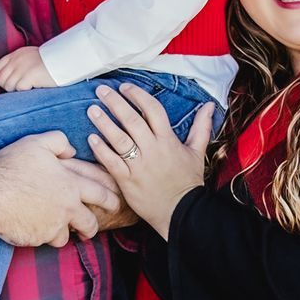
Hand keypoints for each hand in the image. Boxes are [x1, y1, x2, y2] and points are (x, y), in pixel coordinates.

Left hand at [0, 45, 55, 92]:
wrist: (65, 60)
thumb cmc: (51, 62)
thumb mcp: (32, 57)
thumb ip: (20, 64)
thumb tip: (10, 80)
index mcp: (16, 54)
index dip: (4, 78)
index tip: (15, 81)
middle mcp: (16, 60)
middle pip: (1, 79)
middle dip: (9, 86)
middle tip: (22, 87)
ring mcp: (22, 68)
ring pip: (8, 86)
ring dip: (18, 90)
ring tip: (30, 87)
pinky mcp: (29, 76)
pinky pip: (19, 89)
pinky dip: (26, 91)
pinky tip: (35, 87)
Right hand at [0, 131, 119, 249]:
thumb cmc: (11, 166)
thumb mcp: (36, 143)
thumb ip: (59, 142)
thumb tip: (71, 150)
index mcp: (71, 183)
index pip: (100, 191)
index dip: (111, 196)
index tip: (116, 201)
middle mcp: (67, 206)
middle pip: (90, 221)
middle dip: (95, 224)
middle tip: (93, 227)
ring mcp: (53, 225)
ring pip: (68, 235)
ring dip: (68, 233)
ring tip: (67, 232)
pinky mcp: (38, 238)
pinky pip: (47, 240)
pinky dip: (45, 237)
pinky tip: (38, 230)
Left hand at [86, 82, 213, 237]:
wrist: (181, 212)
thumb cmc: (188, 182)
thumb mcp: (197, 153)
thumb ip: (201, 127)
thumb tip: (208, 106)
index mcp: (169, 140)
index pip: (152, 110)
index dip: (138, 96)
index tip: (125, 87)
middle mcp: (153, 150)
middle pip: (132, 120)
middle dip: (115, 103)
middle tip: (102, 90)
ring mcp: (139, 165)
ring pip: (119, 139)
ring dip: (104, 122)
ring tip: (92, 109)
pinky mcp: (128, 181)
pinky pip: (111, 162)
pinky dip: (101, 149)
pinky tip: (91, 138)